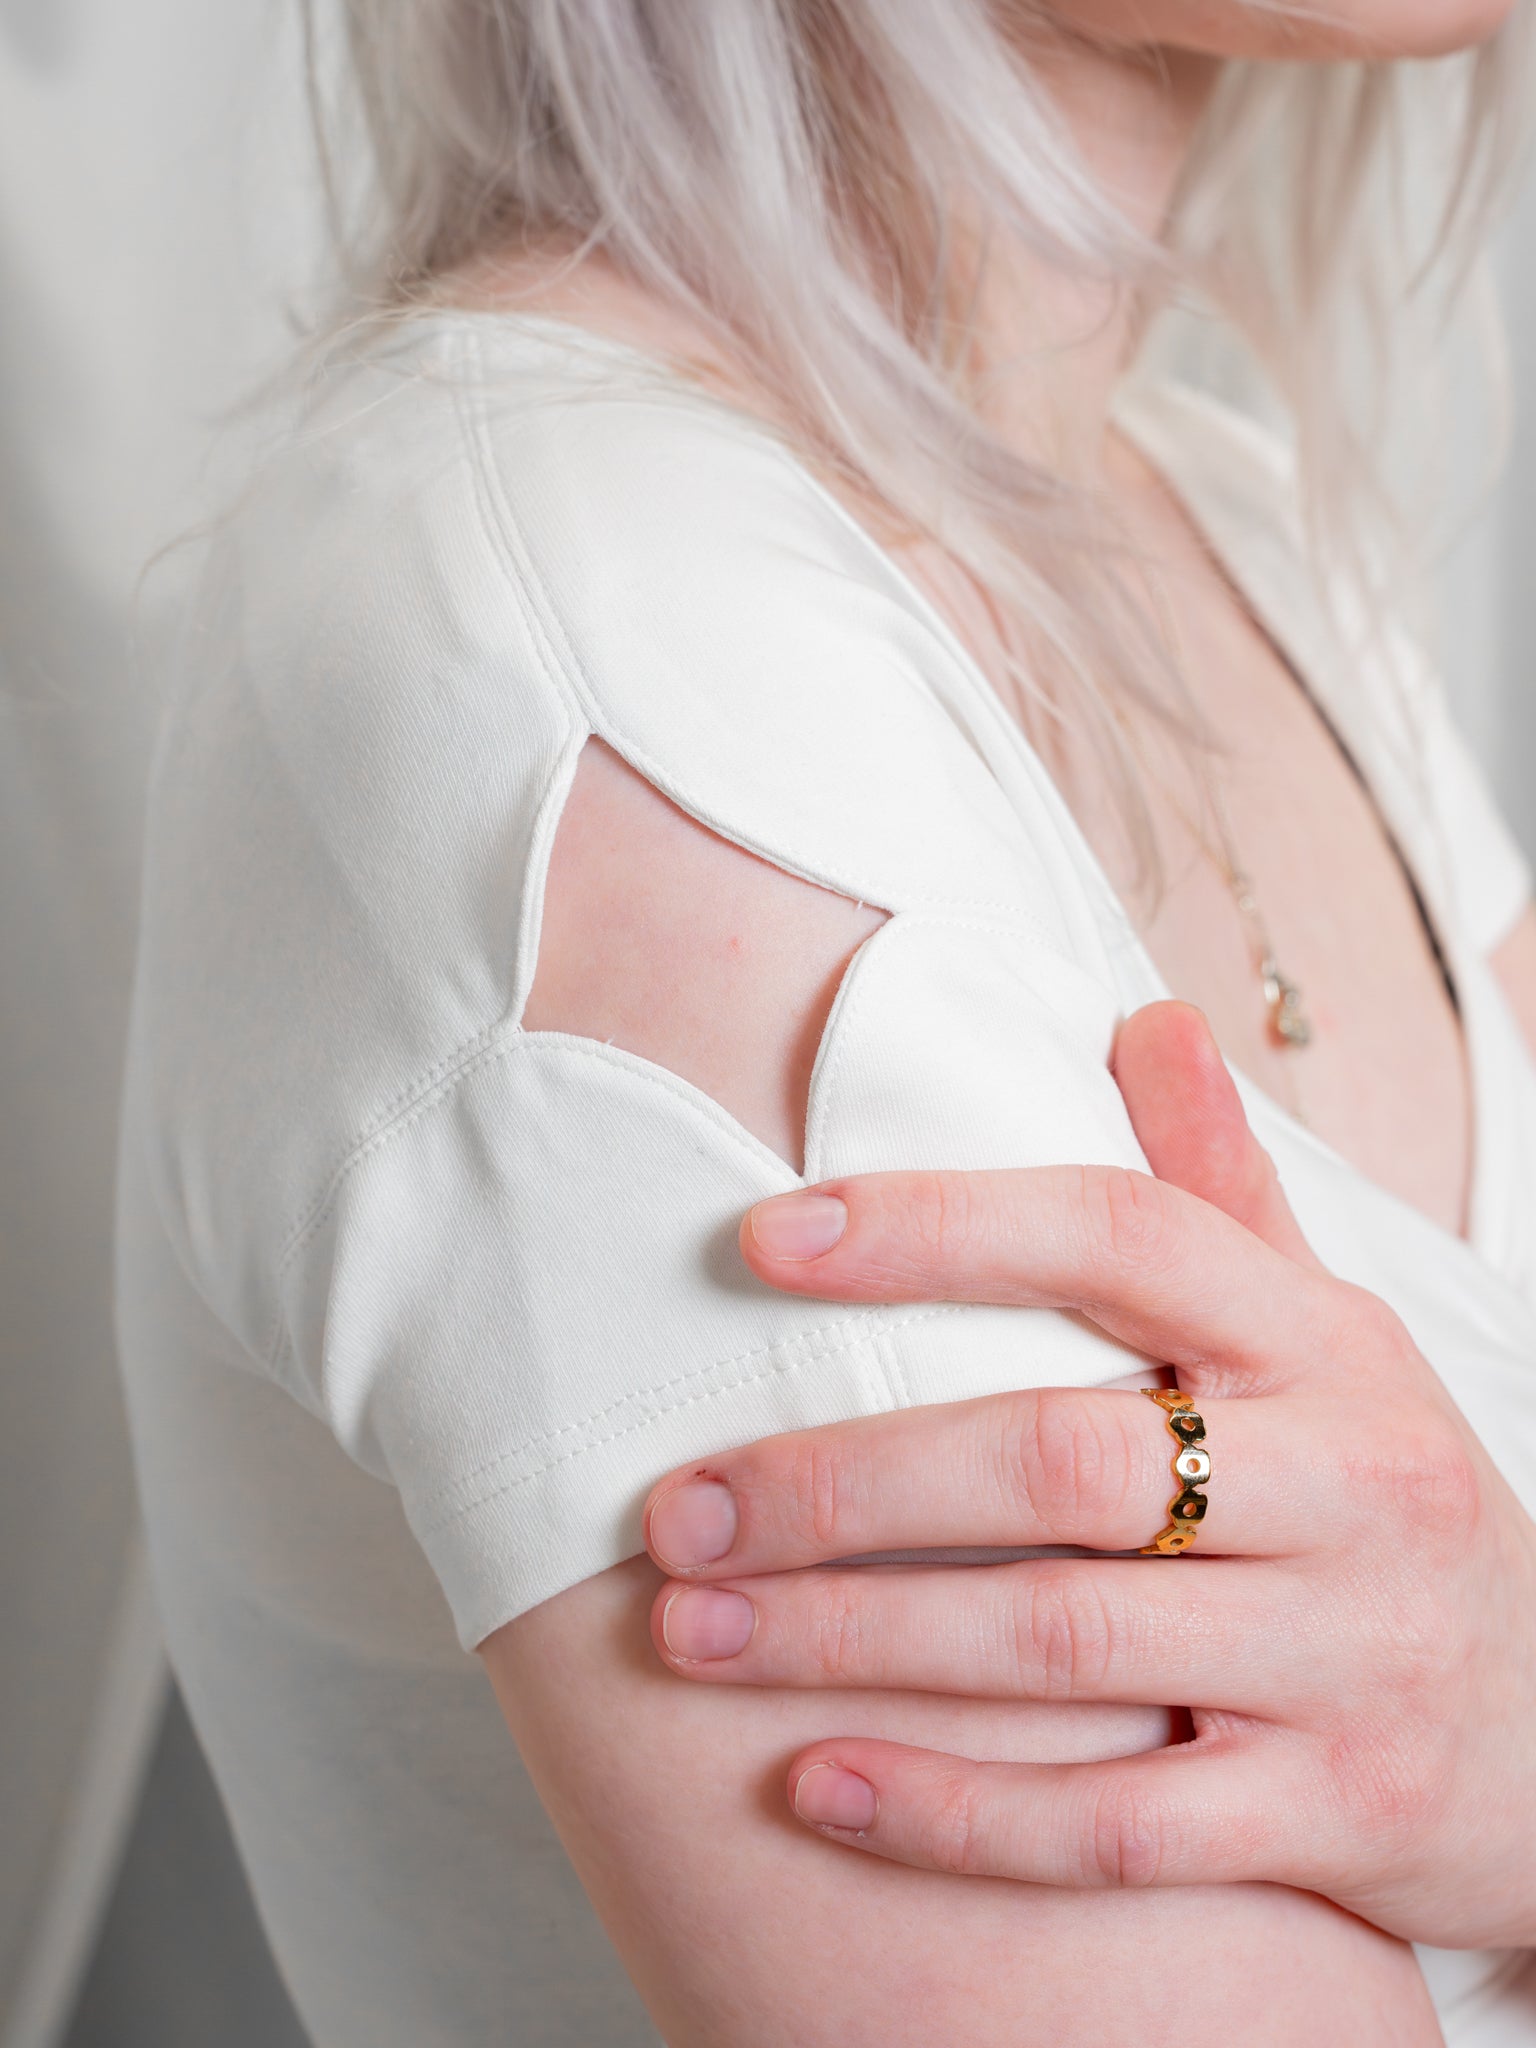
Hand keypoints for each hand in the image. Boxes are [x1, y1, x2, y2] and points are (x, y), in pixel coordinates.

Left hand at [639, 1003, 1535, 1950]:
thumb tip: (1148, 1014)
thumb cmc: (1384, 1502)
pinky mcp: (1334, 1815)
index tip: (765, 1239)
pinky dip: (951, 1811)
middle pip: (1057, 1457)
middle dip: (843, 1482)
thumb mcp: (1332, 1334)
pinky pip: (1113, 1827)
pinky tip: (811, 1785)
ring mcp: (1346, 1659)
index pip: (1122, 1236)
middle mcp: (1346, 1485)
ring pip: (1062, 1641)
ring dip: (851, 1636)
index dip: (937, 1227)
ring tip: (691, 1629)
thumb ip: (1221, 1189)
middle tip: (676, 1506)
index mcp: (1325, 1341)